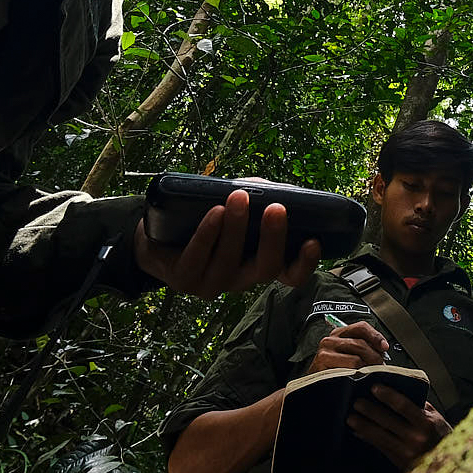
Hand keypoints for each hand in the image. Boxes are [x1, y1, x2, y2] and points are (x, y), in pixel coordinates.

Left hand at [133, 189, 320, 297]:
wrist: (159, 234)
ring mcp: (213, 283)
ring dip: (236, 228)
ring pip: (229, 262)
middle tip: (277, 208)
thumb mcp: (239, 203)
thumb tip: (272, 189)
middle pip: (265, 269)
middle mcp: (241, 279)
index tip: (313, 240)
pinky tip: (215, 212)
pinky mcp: (185, 280)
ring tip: (239, 197)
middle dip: (273, 238)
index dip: (305, 263)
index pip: (291, 275)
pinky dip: (208, 234)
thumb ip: (259, 196)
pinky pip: (198, 259)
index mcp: (260, 262)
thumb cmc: (208, 215)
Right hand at [308, 321, 388, 372]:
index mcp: (339, 334)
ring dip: (368, 367)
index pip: (361, 327)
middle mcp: (331, 339)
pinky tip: (359, 379)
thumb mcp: (348, 356)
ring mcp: (325, 351)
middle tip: (381, 367)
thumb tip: (382, 351)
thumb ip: (363, 349)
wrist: (312, 387)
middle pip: (360, 343)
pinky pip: (348, 369)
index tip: (385, 348)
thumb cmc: (333, 372)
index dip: (376, 336)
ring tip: (371, 375)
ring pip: (356, 358)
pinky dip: (358, 374)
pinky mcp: (323, 364)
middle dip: (375, 357)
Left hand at [346, 387, 450, 470]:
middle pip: (388, 421)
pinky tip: (359, 433)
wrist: (448, 466)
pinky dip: (369, 439)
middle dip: (370, 411)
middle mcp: (416, 438)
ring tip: (351, 418)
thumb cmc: (443, 438)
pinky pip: (380, 447)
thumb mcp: (436, 419)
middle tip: (357, 402)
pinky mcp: (400, 462)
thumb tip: (402, 392)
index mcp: (426, 424)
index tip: (375, 388)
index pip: (404, 406)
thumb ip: (420, 406)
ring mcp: (407, 452)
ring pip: (380, 436)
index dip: (388, 396)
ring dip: (364, 426)